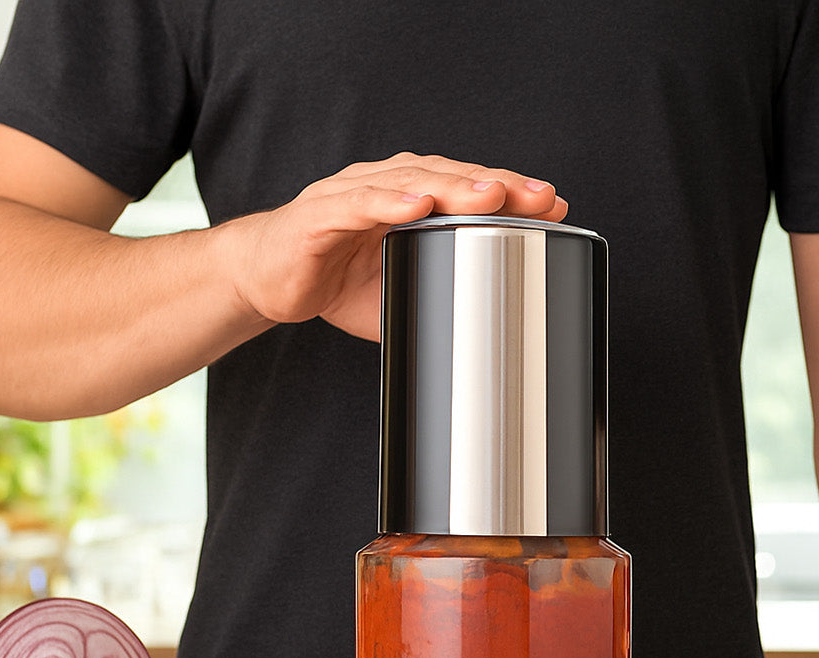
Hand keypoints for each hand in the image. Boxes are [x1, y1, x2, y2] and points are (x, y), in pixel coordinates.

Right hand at [216, 152, 567, 340]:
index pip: (468, 188)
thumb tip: (495, 320)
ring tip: (492, 196)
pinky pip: (356, 203)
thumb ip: (441, 289)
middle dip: (497, 185)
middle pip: (450, 176)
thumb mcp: (401, 290)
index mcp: (409, 198)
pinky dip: (387, 203)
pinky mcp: (318, 215)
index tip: (554, 205)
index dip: (511, 193)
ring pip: (410, 182)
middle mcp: (385, 185)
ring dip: (454, 188)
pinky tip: (416, 205)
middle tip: (537, 197)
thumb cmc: (333, 279)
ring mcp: (351, 194)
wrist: (264, 279)